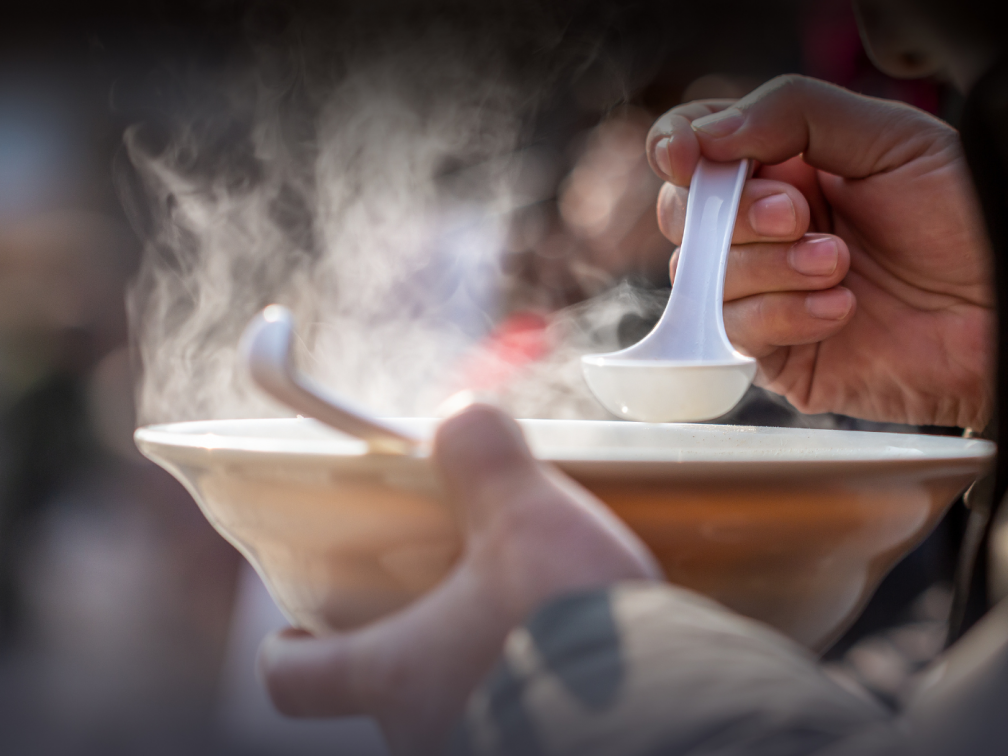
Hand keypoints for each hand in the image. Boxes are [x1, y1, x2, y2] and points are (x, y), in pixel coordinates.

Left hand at [257, 405, 659, 754]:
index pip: (294, 682)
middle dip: (408, 640)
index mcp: (395, 677)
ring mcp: (483, 751)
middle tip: (447, 591)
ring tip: (530, 615)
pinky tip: (578, 653)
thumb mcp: (524, 518)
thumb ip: (482, 456)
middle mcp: (428, 736)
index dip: (286, 652)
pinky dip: (531, 688)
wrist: (663, 719)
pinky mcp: (544, 753)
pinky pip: (518, 723)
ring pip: (454, 708)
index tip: (293, 630)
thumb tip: (461, 417)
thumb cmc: (568, 625)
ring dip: (477, 664)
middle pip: (384, 691)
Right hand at [648, 75, 993, 428]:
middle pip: (684, 214)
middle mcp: (762, 229)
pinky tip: (840, 309)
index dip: (678, 148)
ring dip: (770, 269)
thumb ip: (794, 114)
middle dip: (734, 214)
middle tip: (798, 216)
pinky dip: (784, 316)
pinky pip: (733, 331)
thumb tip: (708, 135)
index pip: (697, 147)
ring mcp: (761, 290)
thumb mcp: (889, 139)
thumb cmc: (963, 221)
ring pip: (701, 275)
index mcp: (784, 167)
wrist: (1000, 309)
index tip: (688, 155)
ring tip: (838, 266)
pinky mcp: (771, 351)